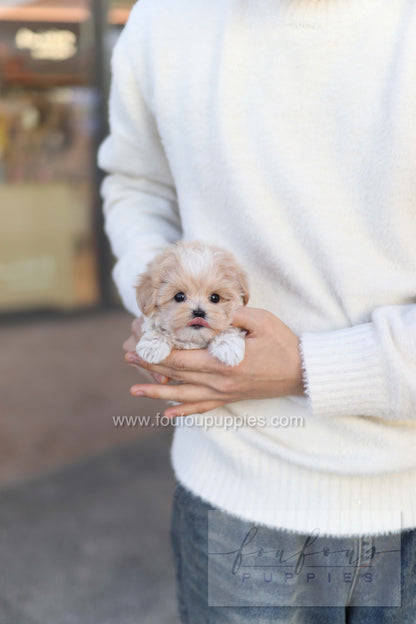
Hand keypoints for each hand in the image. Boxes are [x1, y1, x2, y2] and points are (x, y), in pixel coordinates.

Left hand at [124, 307, 304, 417]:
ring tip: (135, 389)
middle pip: (177, 375)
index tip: (139, 345)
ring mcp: (224, 393)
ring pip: (183, 396)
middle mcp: (220, 382)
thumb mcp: (259, 320)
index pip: (181, 358)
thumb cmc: (283, 343)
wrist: (304, 373)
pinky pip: (202, 408)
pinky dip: (183, 412)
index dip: (157, 353)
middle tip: (127, 358)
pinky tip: (167, 414)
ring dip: (158, 392)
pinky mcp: (230, 398)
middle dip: (150, 367)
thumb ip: (231, 316)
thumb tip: (206, 312)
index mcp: (224, 362)